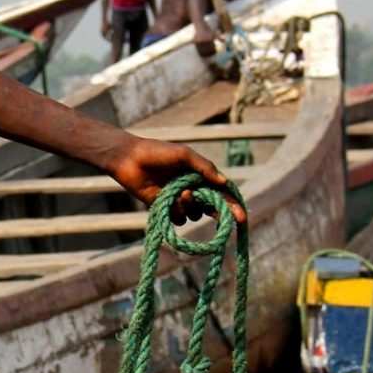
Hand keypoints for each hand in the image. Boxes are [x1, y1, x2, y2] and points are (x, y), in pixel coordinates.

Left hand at [106, 136, 243, 223]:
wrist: (130, 159)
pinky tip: (169, 199)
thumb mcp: (184, 155)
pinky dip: (177, 211)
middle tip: (230, 220)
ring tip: (183, 193)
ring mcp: (178, 200)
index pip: (220, 192)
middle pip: (212, 207)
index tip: (241, 216)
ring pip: (195, 214)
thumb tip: (224, 183)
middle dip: (221, 213)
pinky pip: (178, 218)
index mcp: (199, 176)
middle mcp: (192, 189)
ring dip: (193, 207)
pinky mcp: (165, 208)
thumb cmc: (158, 152)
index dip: (232, 204)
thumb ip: (205, 168)